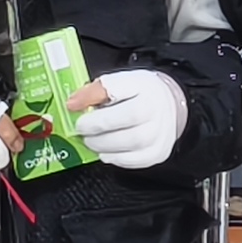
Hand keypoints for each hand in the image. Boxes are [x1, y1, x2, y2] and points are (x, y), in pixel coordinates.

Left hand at [72, 65, 188, 169]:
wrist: (169, 104)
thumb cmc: (140, 93)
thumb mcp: (119, 81)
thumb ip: (95, 90)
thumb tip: (72, 104)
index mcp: (145, 88)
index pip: (116, 94)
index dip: (91, 101)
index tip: (73, 106)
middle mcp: (157, 112)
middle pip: (123, 125)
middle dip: (95, 131)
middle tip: (81, 131)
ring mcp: (160, 135)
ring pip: (128, 145)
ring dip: (102, 146)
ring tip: (91, 141)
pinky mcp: (158, 153)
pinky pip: (132, 161)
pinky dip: (114, 158)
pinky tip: (106, 151)